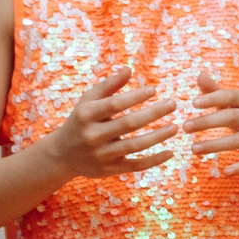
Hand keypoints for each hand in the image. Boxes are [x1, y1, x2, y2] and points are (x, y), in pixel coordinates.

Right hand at [35, 66, 181, 178]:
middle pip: (128, 124)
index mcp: (86, 115)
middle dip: (153, 114)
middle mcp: (93, 135)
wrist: (62, 154)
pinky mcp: (110, 169)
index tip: (154, 89)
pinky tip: (171, 152)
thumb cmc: (81, 121)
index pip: (114, 104)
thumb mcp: (88, 101)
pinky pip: (136, 166)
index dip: (135, 97)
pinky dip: (155, 160)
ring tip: (175, 127)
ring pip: (135, 146)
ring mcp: (102, 154)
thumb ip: (108, 86)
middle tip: (173, 104)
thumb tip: (129, 69)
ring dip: (158, 136)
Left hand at [182, 71, 238, 176]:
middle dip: (207, 122)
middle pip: (231, 117)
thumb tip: (200, 74)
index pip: (230, 96)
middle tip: (184, 127)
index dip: (212, 98)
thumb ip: (217, 93)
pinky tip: (225, 172)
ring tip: (193, 149)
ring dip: (215, 145)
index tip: (193, 103)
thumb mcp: (237, 106)